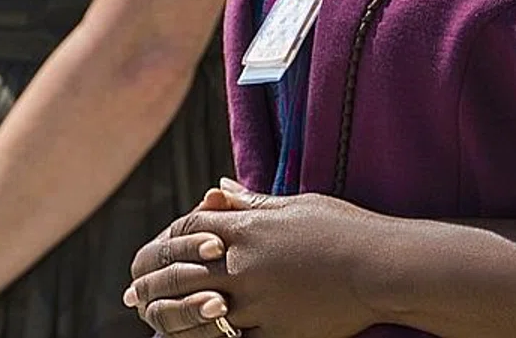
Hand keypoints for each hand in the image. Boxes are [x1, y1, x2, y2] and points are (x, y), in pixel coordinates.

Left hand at [127, 182, 381, 337]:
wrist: (383, 267)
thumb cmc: (346, 229)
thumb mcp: (298, 206)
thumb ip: (252, 203)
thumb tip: (215, 191)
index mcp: (250, 229)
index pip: (188, 230)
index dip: (164, 241)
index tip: (150, 252)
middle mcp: (245, 266)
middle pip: (180, 274)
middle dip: (150, 283)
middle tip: (132, 294)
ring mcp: (257, 302)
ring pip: (195, 313)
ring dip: (168, 317)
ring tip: (153, 320)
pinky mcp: (272, 331)